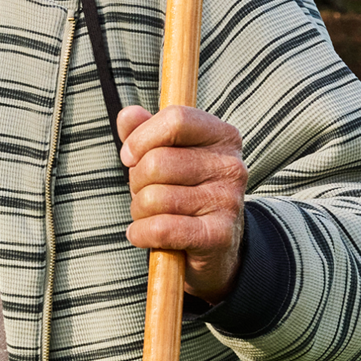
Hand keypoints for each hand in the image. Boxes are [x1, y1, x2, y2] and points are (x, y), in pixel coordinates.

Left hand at [116, 104, 247, 298]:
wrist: (214, 246)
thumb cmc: (185, 193)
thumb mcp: (167, 156)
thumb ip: (146, 132)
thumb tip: (128, 114)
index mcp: (222, 137)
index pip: (176, 119)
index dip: (141, 138)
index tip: (130, 156)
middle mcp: (231, 166)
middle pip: (156, 162)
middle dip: (136, 182)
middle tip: (146, 193)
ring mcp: (228, 201)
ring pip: (153, 198)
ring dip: (139, 211)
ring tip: (152, 215)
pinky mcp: (218, 234)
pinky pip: (160, 228)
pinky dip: (141, 233)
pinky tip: (144, 234)